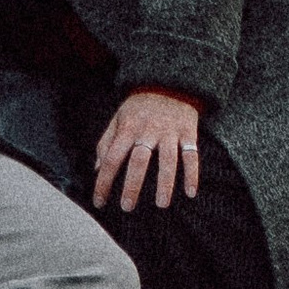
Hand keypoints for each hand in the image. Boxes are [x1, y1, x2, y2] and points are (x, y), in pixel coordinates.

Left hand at [91, 88, 202, 211]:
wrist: (169, 81)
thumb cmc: (139, 106)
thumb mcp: (118, 118)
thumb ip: (106, 142)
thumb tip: (96, 169)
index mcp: (127, 128)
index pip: (112, 158)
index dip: (104, 181)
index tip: (99, 202)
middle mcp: (148, 130)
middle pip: (139, 161)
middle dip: (133, 185)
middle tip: (127, 207)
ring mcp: (169, 131)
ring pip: (168, 160)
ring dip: (165, 183)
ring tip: (161, 204)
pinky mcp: (188, 131)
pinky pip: (191, 155)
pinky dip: (192, 174)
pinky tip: (190, 193)